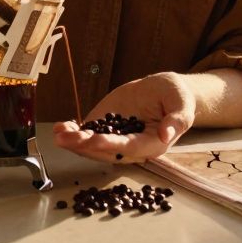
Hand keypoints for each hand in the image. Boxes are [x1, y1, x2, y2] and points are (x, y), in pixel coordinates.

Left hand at [52, 72, 195, 163]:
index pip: (130, 147)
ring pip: (92, 146)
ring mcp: (115, 139)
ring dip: (74, 142)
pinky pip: (86, 134)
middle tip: (67, 138)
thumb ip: (177, 120)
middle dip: (85, 146)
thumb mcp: (182, 104)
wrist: (162, 91)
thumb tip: (166, 134)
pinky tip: (60, 128)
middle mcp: (130, 147)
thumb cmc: (176, 97)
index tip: (95, 140)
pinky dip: (72, 132)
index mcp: (152, 144)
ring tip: (59, 133)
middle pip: (106, 151)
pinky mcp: (104, 128)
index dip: (112, 145)